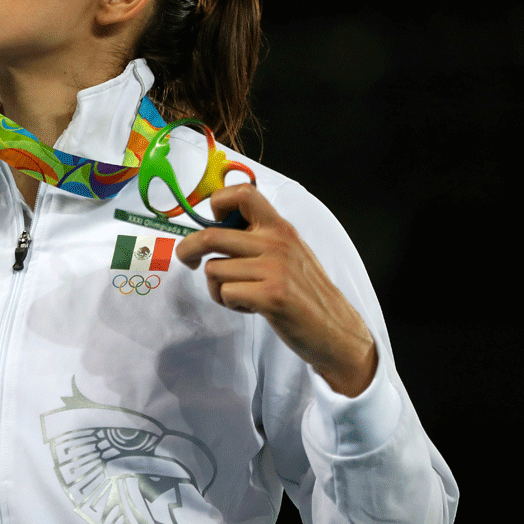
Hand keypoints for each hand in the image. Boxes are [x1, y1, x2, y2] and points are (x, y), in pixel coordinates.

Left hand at [175, 184, 377, 396]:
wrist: (336, 330)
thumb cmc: (304, 292)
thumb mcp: (288, 253)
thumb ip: (258, 238)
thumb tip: (213, 227)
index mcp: (279, 227)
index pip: (242, 193)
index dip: (216, 202)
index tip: (209, 220)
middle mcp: (276, 242)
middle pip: (211, 235)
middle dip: (188, 249)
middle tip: (187, 260)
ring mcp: (274, 268)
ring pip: (214, 269)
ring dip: (217, 287)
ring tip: (240, 295)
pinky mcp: (271, 295)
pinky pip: (225, 292)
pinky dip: (229, 303)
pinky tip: (249, 307)